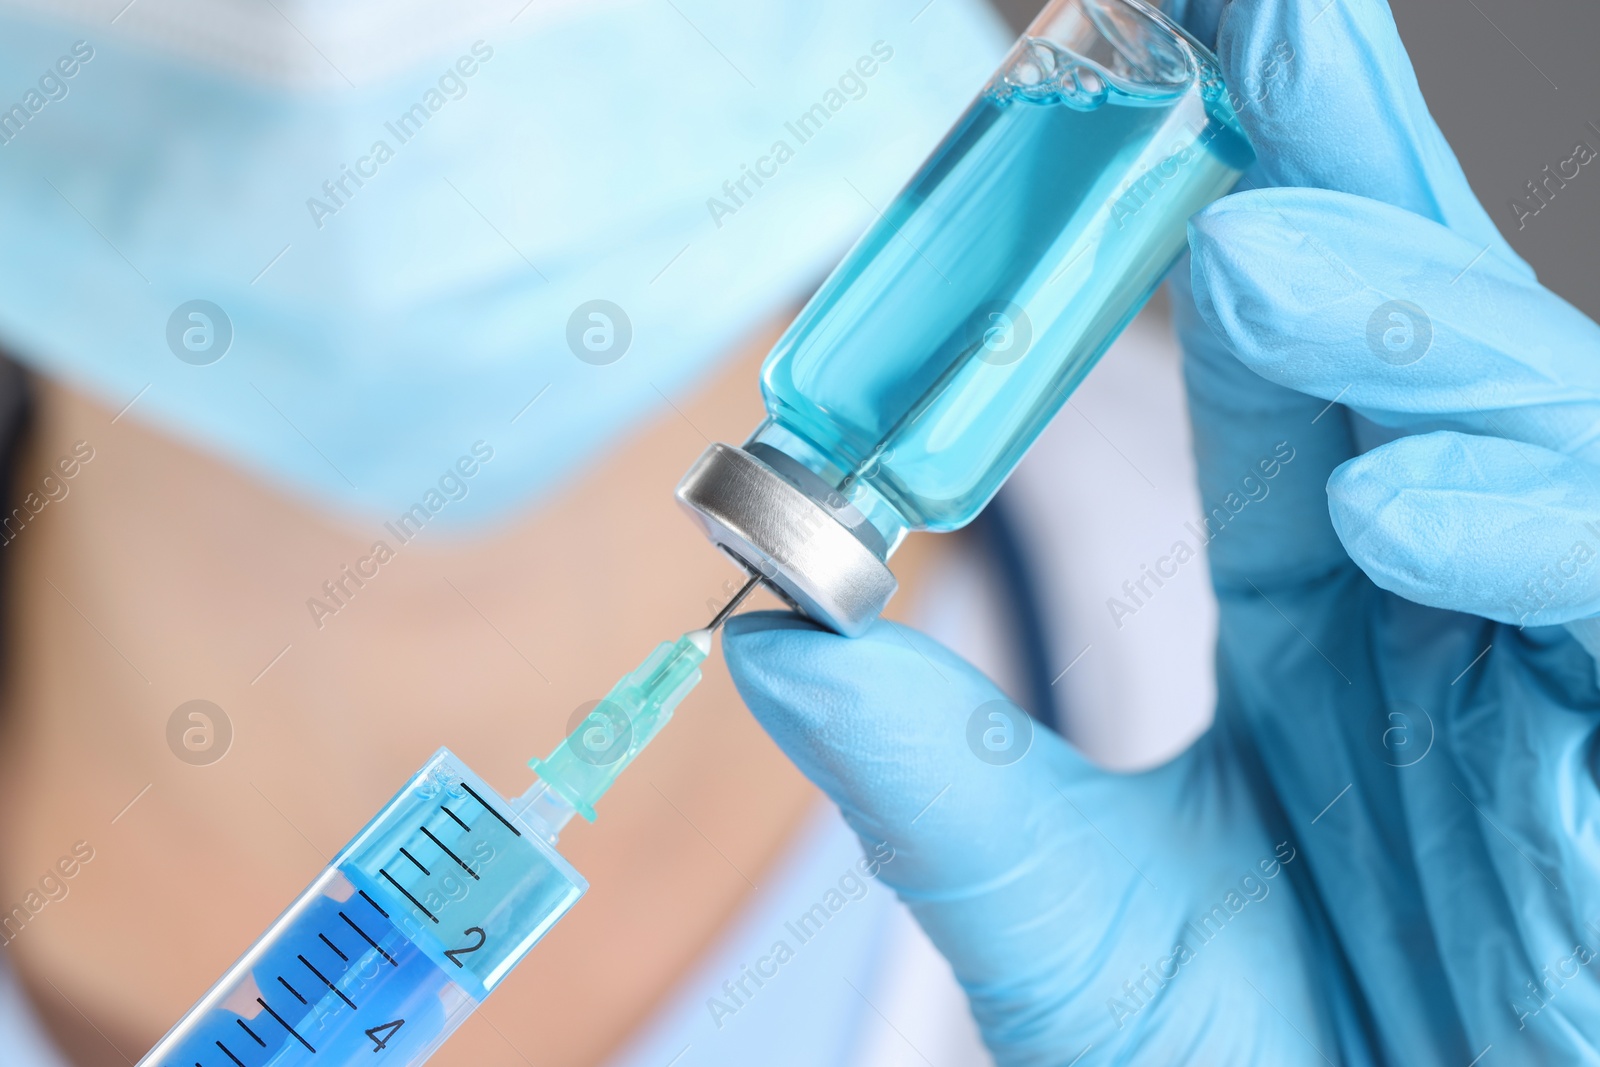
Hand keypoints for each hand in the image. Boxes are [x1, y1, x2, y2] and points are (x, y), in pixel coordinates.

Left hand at [724, 1, 1599, 1062]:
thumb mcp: (1058, 920)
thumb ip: (936, 779)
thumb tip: (762, 640)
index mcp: (1320, 602)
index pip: (1282, 357)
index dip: (1235, 198)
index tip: (1158, 56)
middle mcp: (1443, 594)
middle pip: (1416, 326)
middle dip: (1344, 158)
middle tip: (1246, 13)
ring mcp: (1551, 661)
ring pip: (1533, 419)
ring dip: (1408, 321)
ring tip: (1264, 263)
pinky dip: (1525, 522)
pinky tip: (1394, 505)